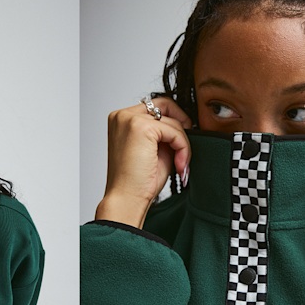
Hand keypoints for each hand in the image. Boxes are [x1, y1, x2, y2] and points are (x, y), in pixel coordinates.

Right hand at [96, 96, 193, 227]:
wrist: (127, 199)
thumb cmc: (136, 181)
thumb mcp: (152, 149)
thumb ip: (163, 133)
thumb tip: (185, 124)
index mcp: (120, 120)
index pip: (154, 107)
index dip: (172, 122)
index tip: (179, 142)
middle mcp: (122, 116)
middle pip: (164, 105)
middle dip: (180, 125)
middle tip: (184, 147)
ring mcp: (130, 119)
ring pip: (172, 120)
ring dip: (182, 143)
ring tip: (179, 164)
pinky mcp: (142, 127)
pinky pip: (175, 131)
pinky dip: (182, 147)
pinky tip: (178, 164)